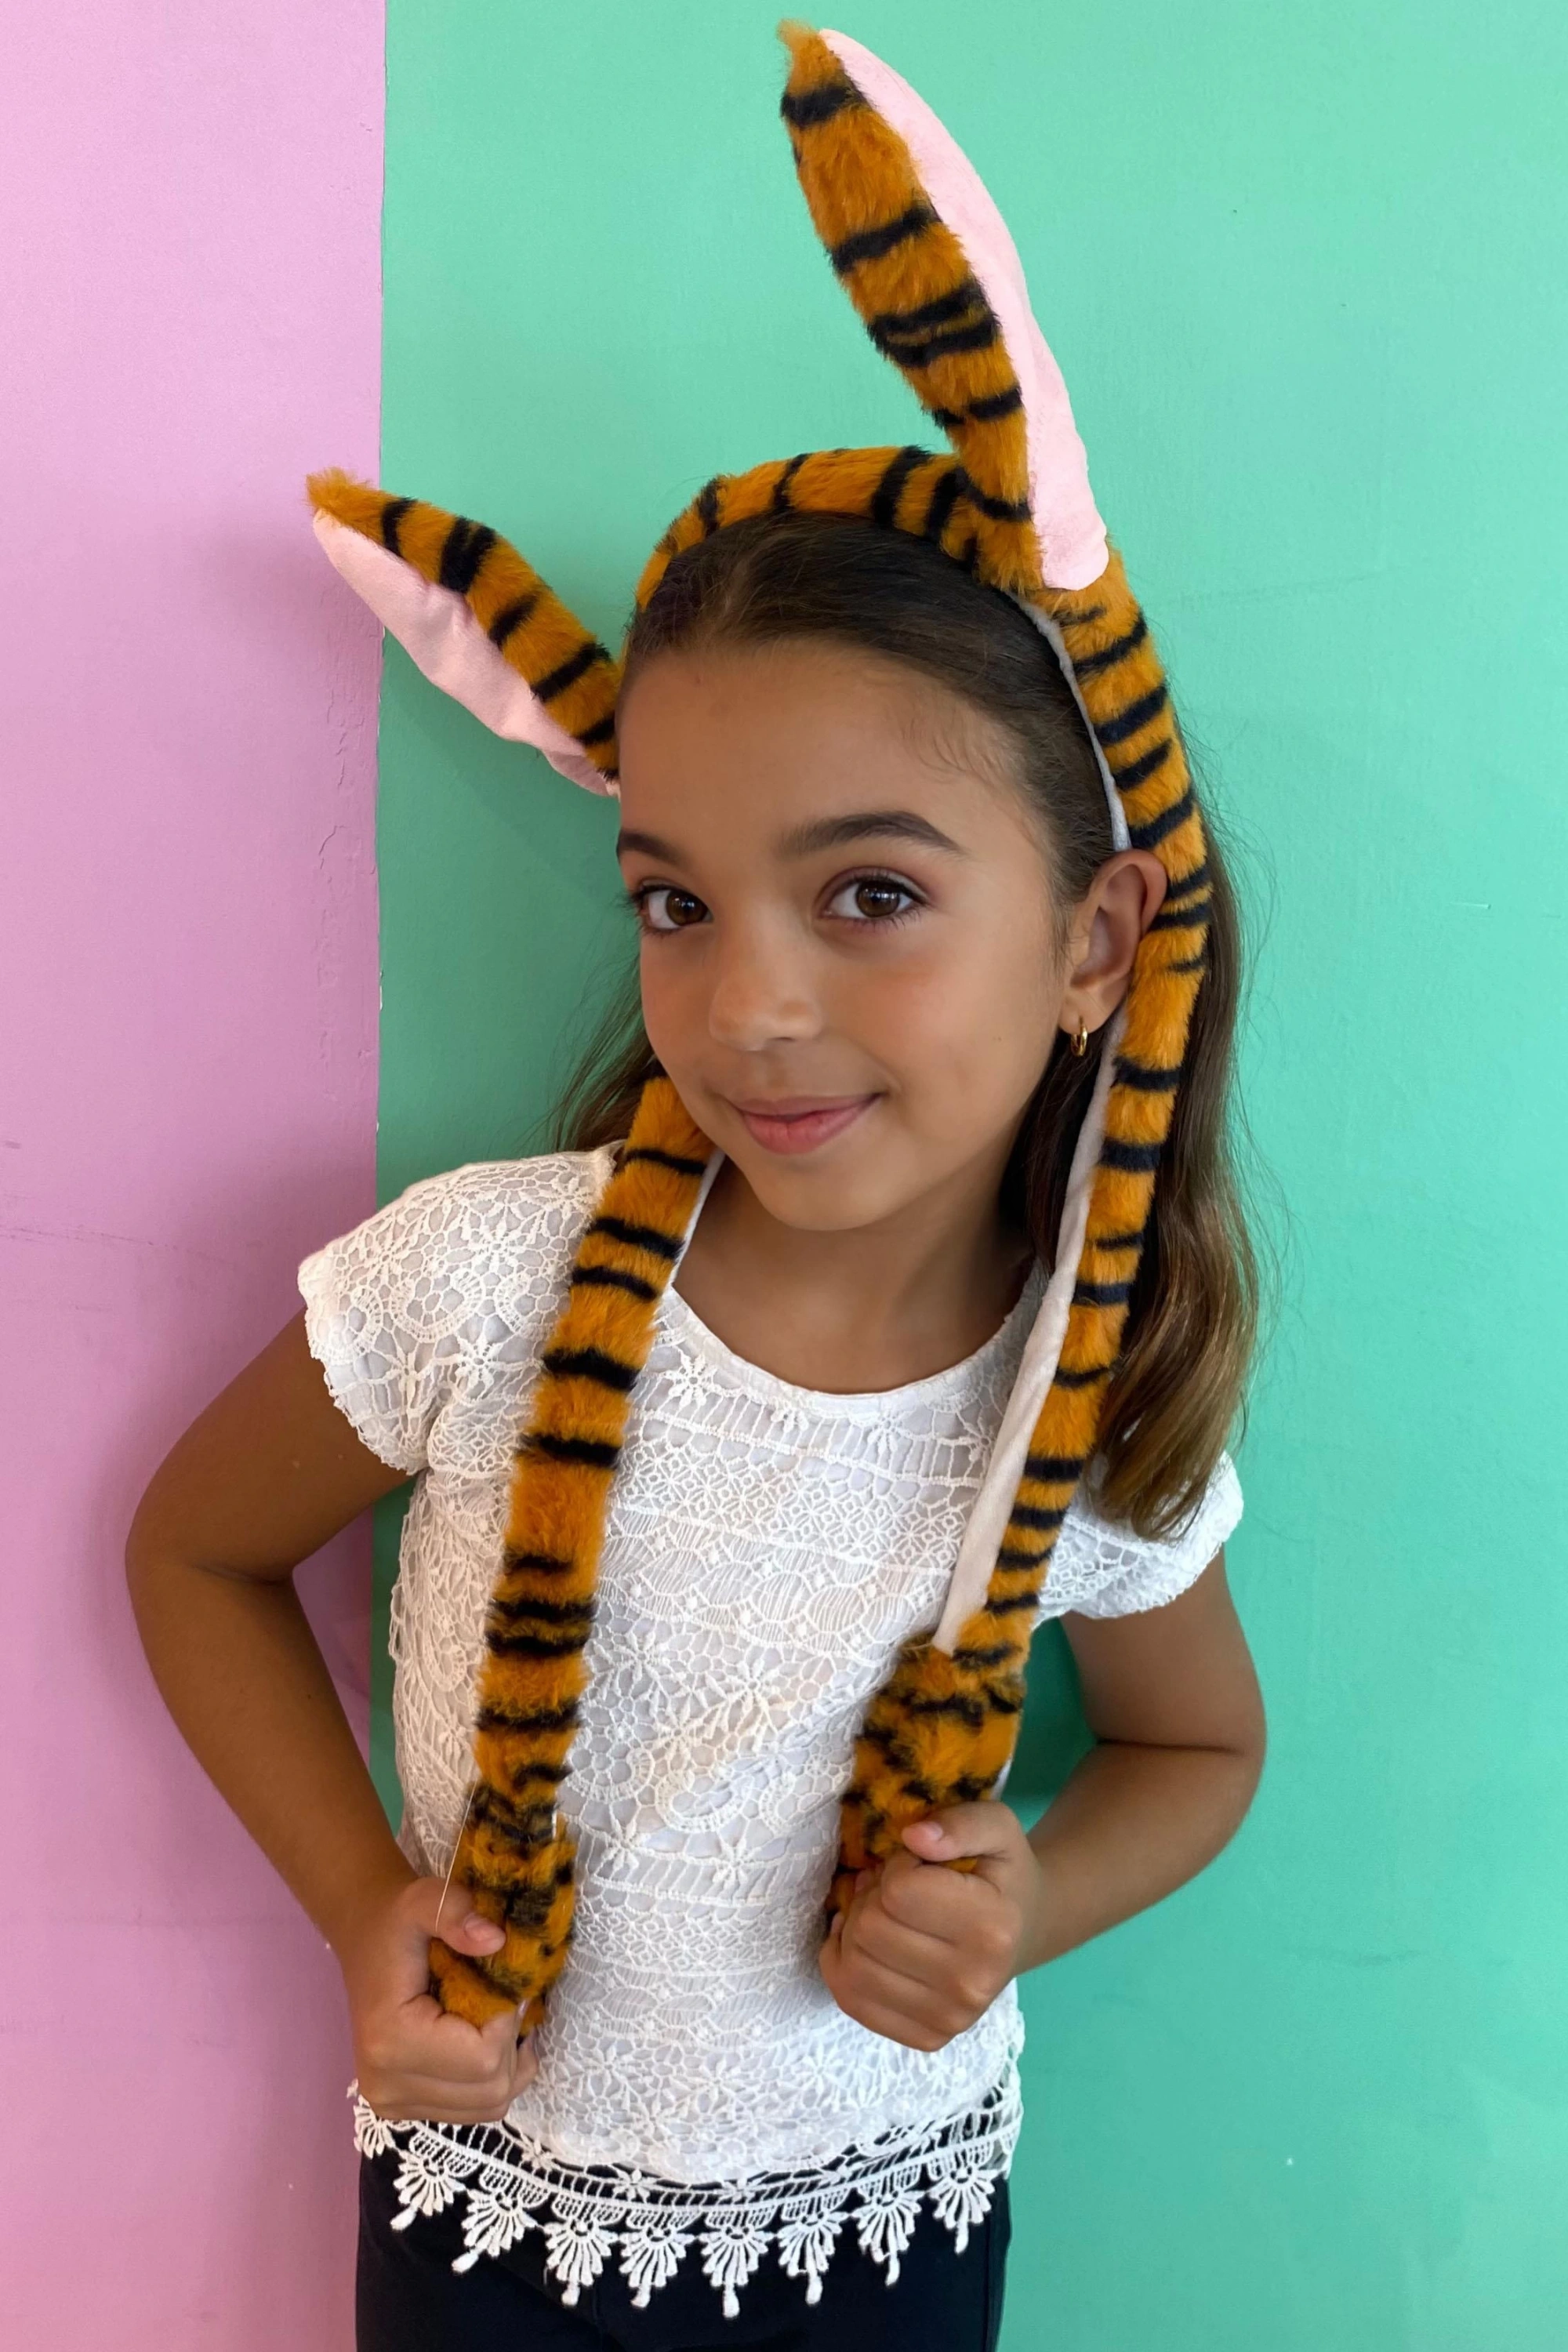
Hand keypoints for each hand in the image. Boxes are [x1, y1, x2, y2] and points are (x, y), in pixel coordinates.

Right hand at [339, 1874, 537, 2122]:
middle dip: (512, 2044)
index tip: (503, 1984)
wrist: (366, 1937)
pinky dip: (491, 2079)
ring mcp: (393, 2105)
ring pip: (489, 2106)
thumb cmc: (398, 1920)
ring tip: (495, 2021)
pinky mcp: (403, 2109)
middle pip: (491, 2090)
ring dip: (508, 2064)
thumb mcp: (427, 1899)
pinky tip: (483, 2042)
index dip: (509, 2020)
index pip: (484, 2058)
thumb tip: (497, 1940)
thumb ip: (460, 1914)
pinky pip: (473, 2110)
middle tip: (504, 2001)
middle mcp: (386, 2085)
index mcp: (391, 2040)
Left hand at [819, 1802, 1045, 2050]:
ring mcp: (948, 2020)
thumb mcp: (996, 1825)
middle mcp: (972, 1984)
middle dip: (872, 1897)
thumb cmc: (1001, 1873)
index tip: (918, 1865)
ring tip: (882, 1915)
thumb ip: (960, 1822)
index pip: (899, 1891)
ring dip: (855, 1929)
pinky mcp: (926, 2038)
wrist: (1023, 1931)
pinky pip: (851, 1999)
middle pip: (869, 1929)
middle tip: (896, 1889)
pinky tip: (865, 1944)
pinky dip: (843, 1963)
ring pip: (853, 1966)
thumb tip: (913, 1836)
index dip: (898, 1865)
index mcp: (993, 1928)